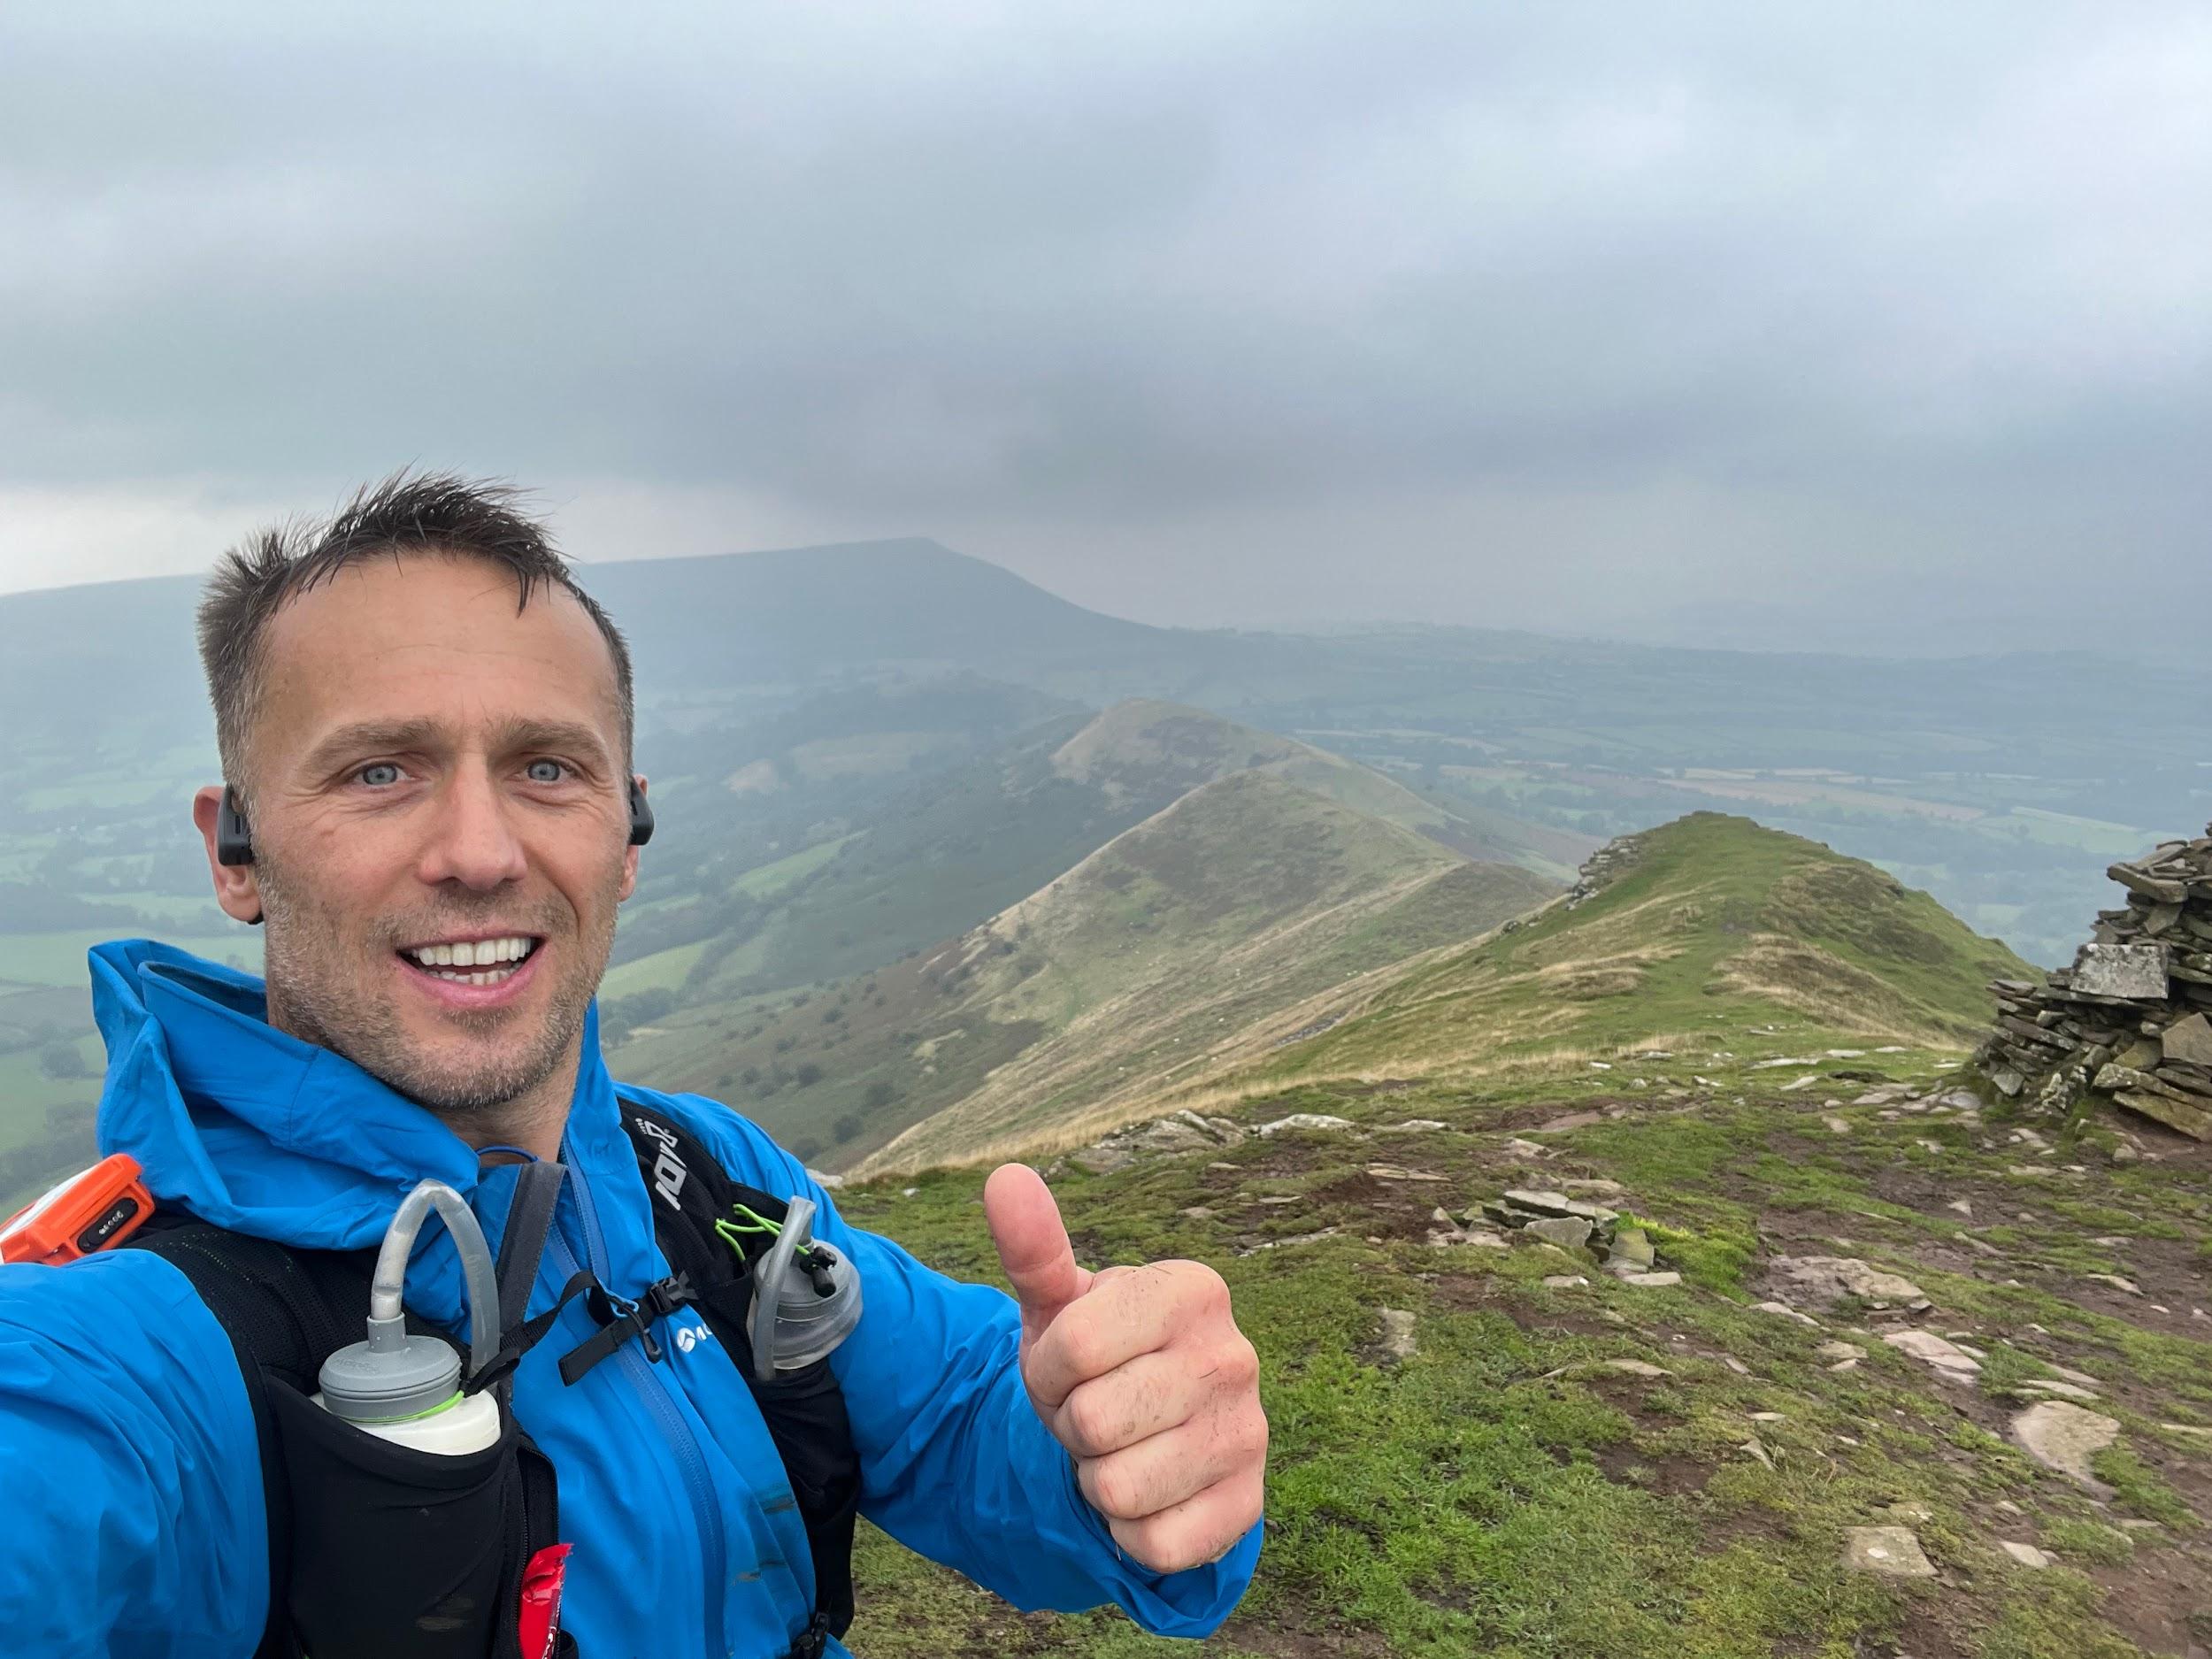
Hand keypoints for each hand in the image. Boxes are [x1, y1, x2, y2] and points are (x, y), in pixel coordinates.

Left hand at [983, 1163, 1266, 1573]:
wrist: (1148, 1437)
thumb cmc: (1097, 1361)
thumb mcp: (1059, 1305)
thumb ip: (1034, 1246)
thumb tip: (1004, 1177)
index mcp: (1194, 1289)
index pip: (1075, 1345)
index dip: (1047, 1369)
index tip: (1067, 1367)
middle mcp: (1235, 1356)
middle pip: (1094, 1421)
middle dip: (1072, 1428)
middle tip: (1095, 1415)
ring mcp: (1250, 1435)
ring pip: (1119, 1487)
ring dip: (1098, 1483)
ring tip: (1120, 1452)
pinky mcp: (1249, 1508)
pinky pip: (1154, 1544)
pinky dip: (1128, 1533)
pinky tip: (1146, 1497)